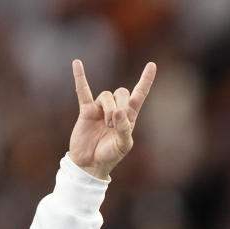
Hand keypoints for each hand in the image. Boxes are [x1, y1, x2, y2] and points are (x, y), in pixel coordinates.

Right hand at [68, 59, 156, 179]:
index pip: (139, 94)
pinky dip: (80, 77)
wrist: (90, 163)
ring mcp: (101, 109)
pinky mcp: (86, 110)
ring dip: (108, 109)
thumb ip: (124, 129)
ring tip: (107, 125)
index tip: (152, 65)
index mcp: (129, 117)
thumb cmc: (110, 155)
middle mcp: (116, 109)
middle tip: (115, 124)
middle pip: (121, 92)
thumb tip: (118, 112)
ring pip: (106, 95)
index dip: (145, 80)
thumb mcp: (123, 145)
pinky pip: (83, 91)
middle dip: (120, 105)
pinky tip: (77, 63)